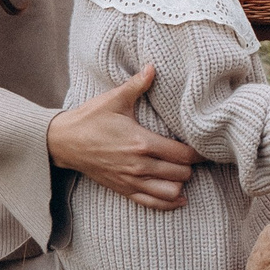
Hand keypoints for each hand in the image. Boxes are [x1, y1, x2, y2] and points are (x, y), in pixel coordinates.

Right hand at [46, 66, 198, 211]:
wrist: (63, 142)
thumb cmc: (90, 119)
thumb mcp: (114, 99)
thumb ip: (138, 84)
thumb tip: (154, 66)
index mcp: (141, 142)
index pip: (182, 154)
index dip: (198, 152)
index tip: (205, 145)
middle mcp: (139, 166)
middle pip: (181, 174)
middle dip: (191, 166)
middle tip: (194, 156)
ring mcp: (131, 180)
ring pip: (170, 192)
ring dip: (180, 184)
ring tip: (183, 172)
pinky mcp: (123, 189)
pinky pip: (152, 204)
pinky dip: (168, 203)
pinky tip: (178, 197)